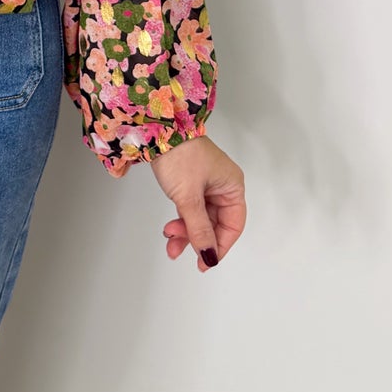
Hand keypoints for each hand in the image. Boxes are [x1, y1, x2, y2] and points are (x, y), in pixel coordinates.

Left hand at [148, 133, 246, 270]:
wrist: (157, 129)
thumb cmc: (179, 156)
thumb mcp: (188, 197)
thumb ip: (199, 229)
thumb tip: (209, 256)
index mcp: (232, 187)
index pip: (233, 225)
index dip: (220, 245)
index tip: (206, 261)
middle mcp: (222, 186)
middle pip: (215, 223)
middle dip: (197, 239)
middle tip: (179, 249)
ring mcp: (206, 184)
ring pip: (201, 218)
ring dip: (186, 231)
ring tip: (169, 238)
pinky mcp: (190, 182)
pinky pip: (191, 208)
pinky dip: (181, 220)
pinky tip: (170, 228)